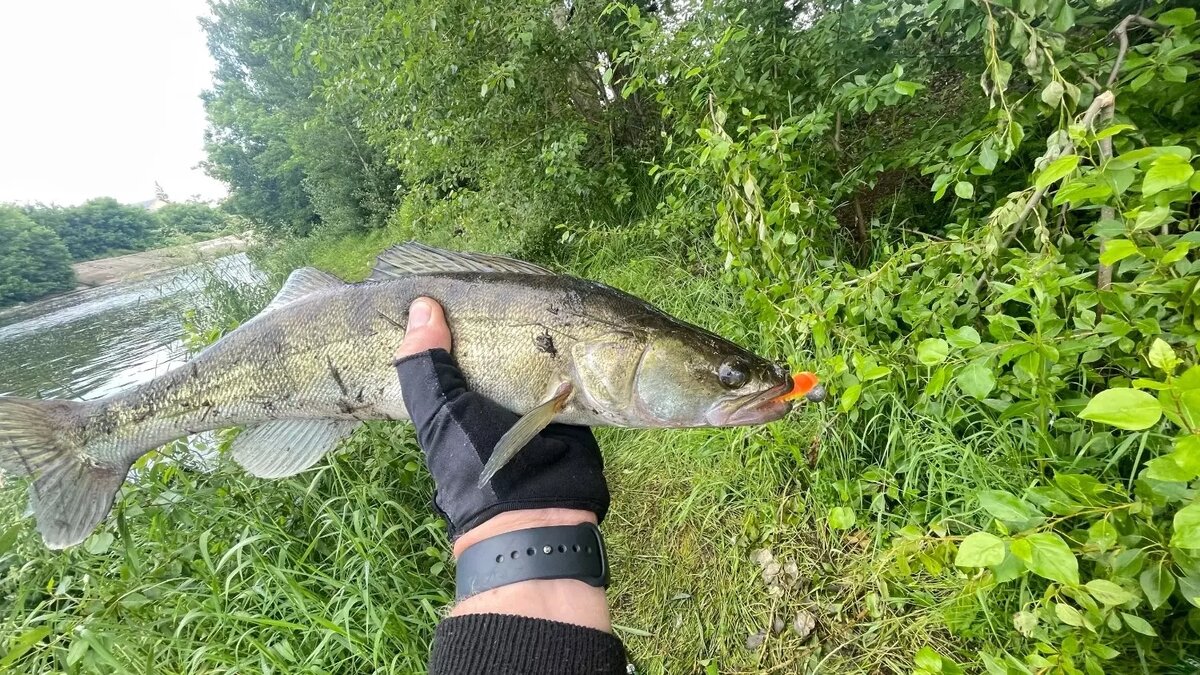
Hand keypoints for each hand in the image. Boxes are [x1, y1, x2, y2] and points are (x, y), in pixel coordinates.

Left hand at [392, 298, 609, 547]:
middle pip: (496, 347)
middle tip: (509, 273)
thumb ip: (424, 365)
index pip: (451, 348)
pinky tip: (574, 317)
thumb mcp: (439, 414)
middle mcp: (491, 397)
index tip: (458, 280)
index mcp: (455, 399)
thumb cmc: (474, 463)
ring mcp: (532, 401)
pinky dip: (571, 350)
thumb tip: (421, 304)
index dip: (452, 319)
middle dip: (501, 319)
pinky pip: (570, 369)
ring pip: (534, 354)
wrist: (536, 513)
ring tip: (545, 281)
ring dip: (541, 331)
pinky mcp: (569, 404)